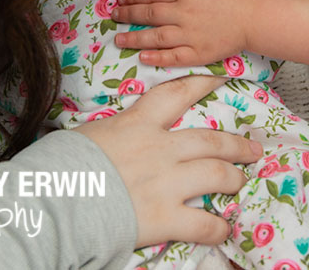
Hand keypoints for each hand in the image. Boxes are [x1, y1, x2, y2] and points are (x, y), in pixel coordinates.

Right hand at [77, 75, 263, 247]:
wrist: (56, 199)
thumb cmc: (60, 167)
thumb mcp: (85, 137)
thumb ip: (108, 135)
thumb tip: (105, 138)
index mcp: (137, 125)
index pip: (177, 95)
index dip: (203, 84)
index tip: (222, 79)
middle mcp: (159, 149)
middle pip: (210, 140)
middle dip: (236, 144)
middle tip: (252, 147)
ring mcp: (166, 183)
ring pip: (216, 174)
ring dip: (233, 178)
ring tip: (240, 181)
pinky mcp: (165, 217)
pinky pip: (203, 224)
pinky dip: (217, 228)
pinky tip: (224, 230)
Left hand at [114, 0, 254, 65]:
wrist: (252, 18)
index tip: (120, 0)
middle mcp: (184, 13)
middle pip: (149, 14)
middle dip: (128, 15)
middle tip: (113, 17)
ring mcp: (190, 35)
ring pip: (156, 37)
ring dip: (134, 38)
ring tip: (118, 40)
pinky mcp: (198, 53)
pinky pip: (173, 57)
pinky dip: (157, 57)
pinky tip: (142, 57)